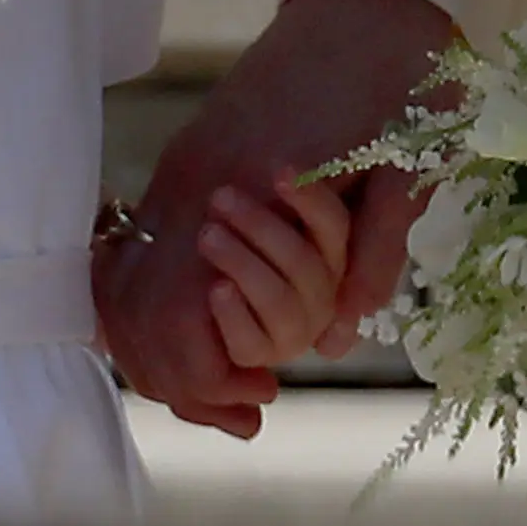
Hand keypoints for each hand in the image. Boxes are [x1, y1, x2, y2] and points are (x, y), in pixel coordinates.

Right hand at [96, 0, 454, 435]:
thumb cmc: (401, 76)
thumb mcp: (408, 170)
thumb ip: (371, 256)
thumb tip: (332, 342)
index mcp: (246, 181)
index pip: (183, 308)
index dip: (207, 372)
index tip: (256, 401)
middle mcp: (200, 173)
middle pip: (143, 300)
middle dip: (181, 369)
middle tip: (245, 405)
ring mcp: (190, 159)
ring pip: (138, 270)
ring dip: (168, 333)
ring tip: (227, 378)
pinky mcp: (197, 149)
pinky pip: (158, 237)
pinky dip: (170, 289)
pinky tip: (213, 319)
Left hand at [201, 177, 350, 370]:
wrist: (190, 276)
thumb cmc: (233, 226)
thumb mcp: (263, 201)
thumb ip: (288, 193)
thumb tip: (297, 171)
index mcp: (331, 253)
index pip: (335, 227)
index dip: (312, 201)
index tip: (281, 171)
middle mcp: (322, 295)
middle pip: (304, 265)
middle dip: (261, 227)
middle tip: (220, 197)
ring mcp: (294, 329)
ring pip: (280, 302)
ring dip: (243, 264)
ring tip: (207, 235)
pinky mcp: (258, 354)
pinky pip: (250, 341)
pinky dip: (233, 313)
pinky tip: (215, 288)